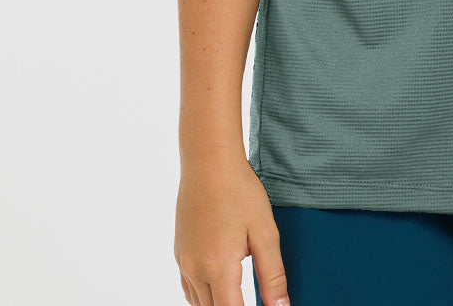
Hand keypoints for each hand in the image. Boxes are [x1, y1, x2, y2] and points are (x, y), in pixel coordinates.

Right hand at [175, 151, 289, 305]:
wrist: (209, 161)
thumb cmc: (239, 191)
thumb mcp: (265, 232)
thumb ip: (272, 275)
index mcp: (218, 268)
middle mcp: (196, 270)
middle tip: (254, 300)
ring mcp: (184, 262)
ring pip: (198, 303)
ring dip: (218, 305)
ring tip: (239, 297)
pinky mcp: (179, 252)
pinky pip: (189, 288)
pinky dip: (203, 297)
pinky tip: (218, 287)